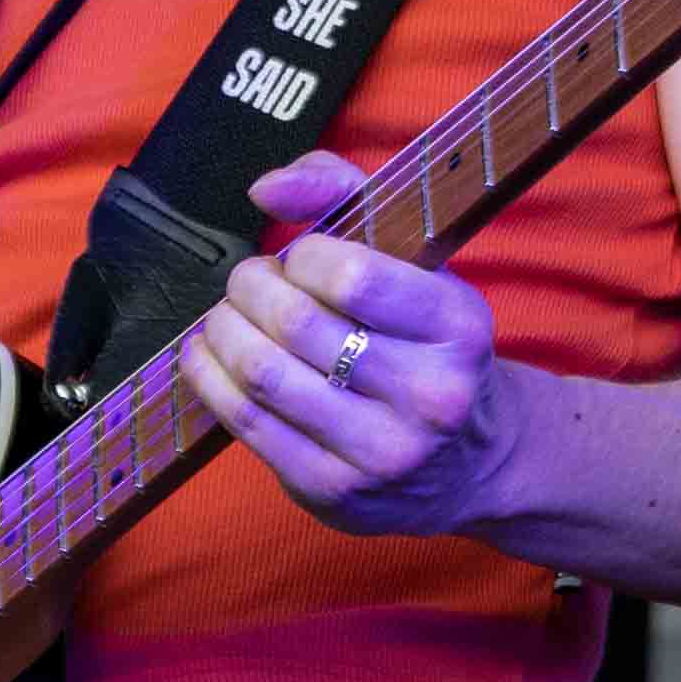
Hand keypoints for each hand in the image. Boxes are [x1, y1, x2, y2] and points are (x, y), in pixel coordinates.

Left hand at [184, 152, 520, 536]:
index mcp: (456, 327)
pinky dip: (210, 378)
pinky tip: (208, 355)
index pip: (353, 276)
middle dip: (250, 287)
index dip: (304, 256)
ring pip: (263, 374)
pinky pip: (247, 423)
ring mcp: (381, 452)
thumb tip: (264, 190)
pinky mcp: (334, 491)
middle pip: (295, 323)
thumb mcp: (418, 262)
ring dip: (223, 330)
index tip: (299, 258)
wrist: (472, 464)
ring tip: (227, 317)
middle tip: (249, 282)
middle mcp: (429, 395)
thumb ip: (345, 193)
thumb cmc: (428, 344)